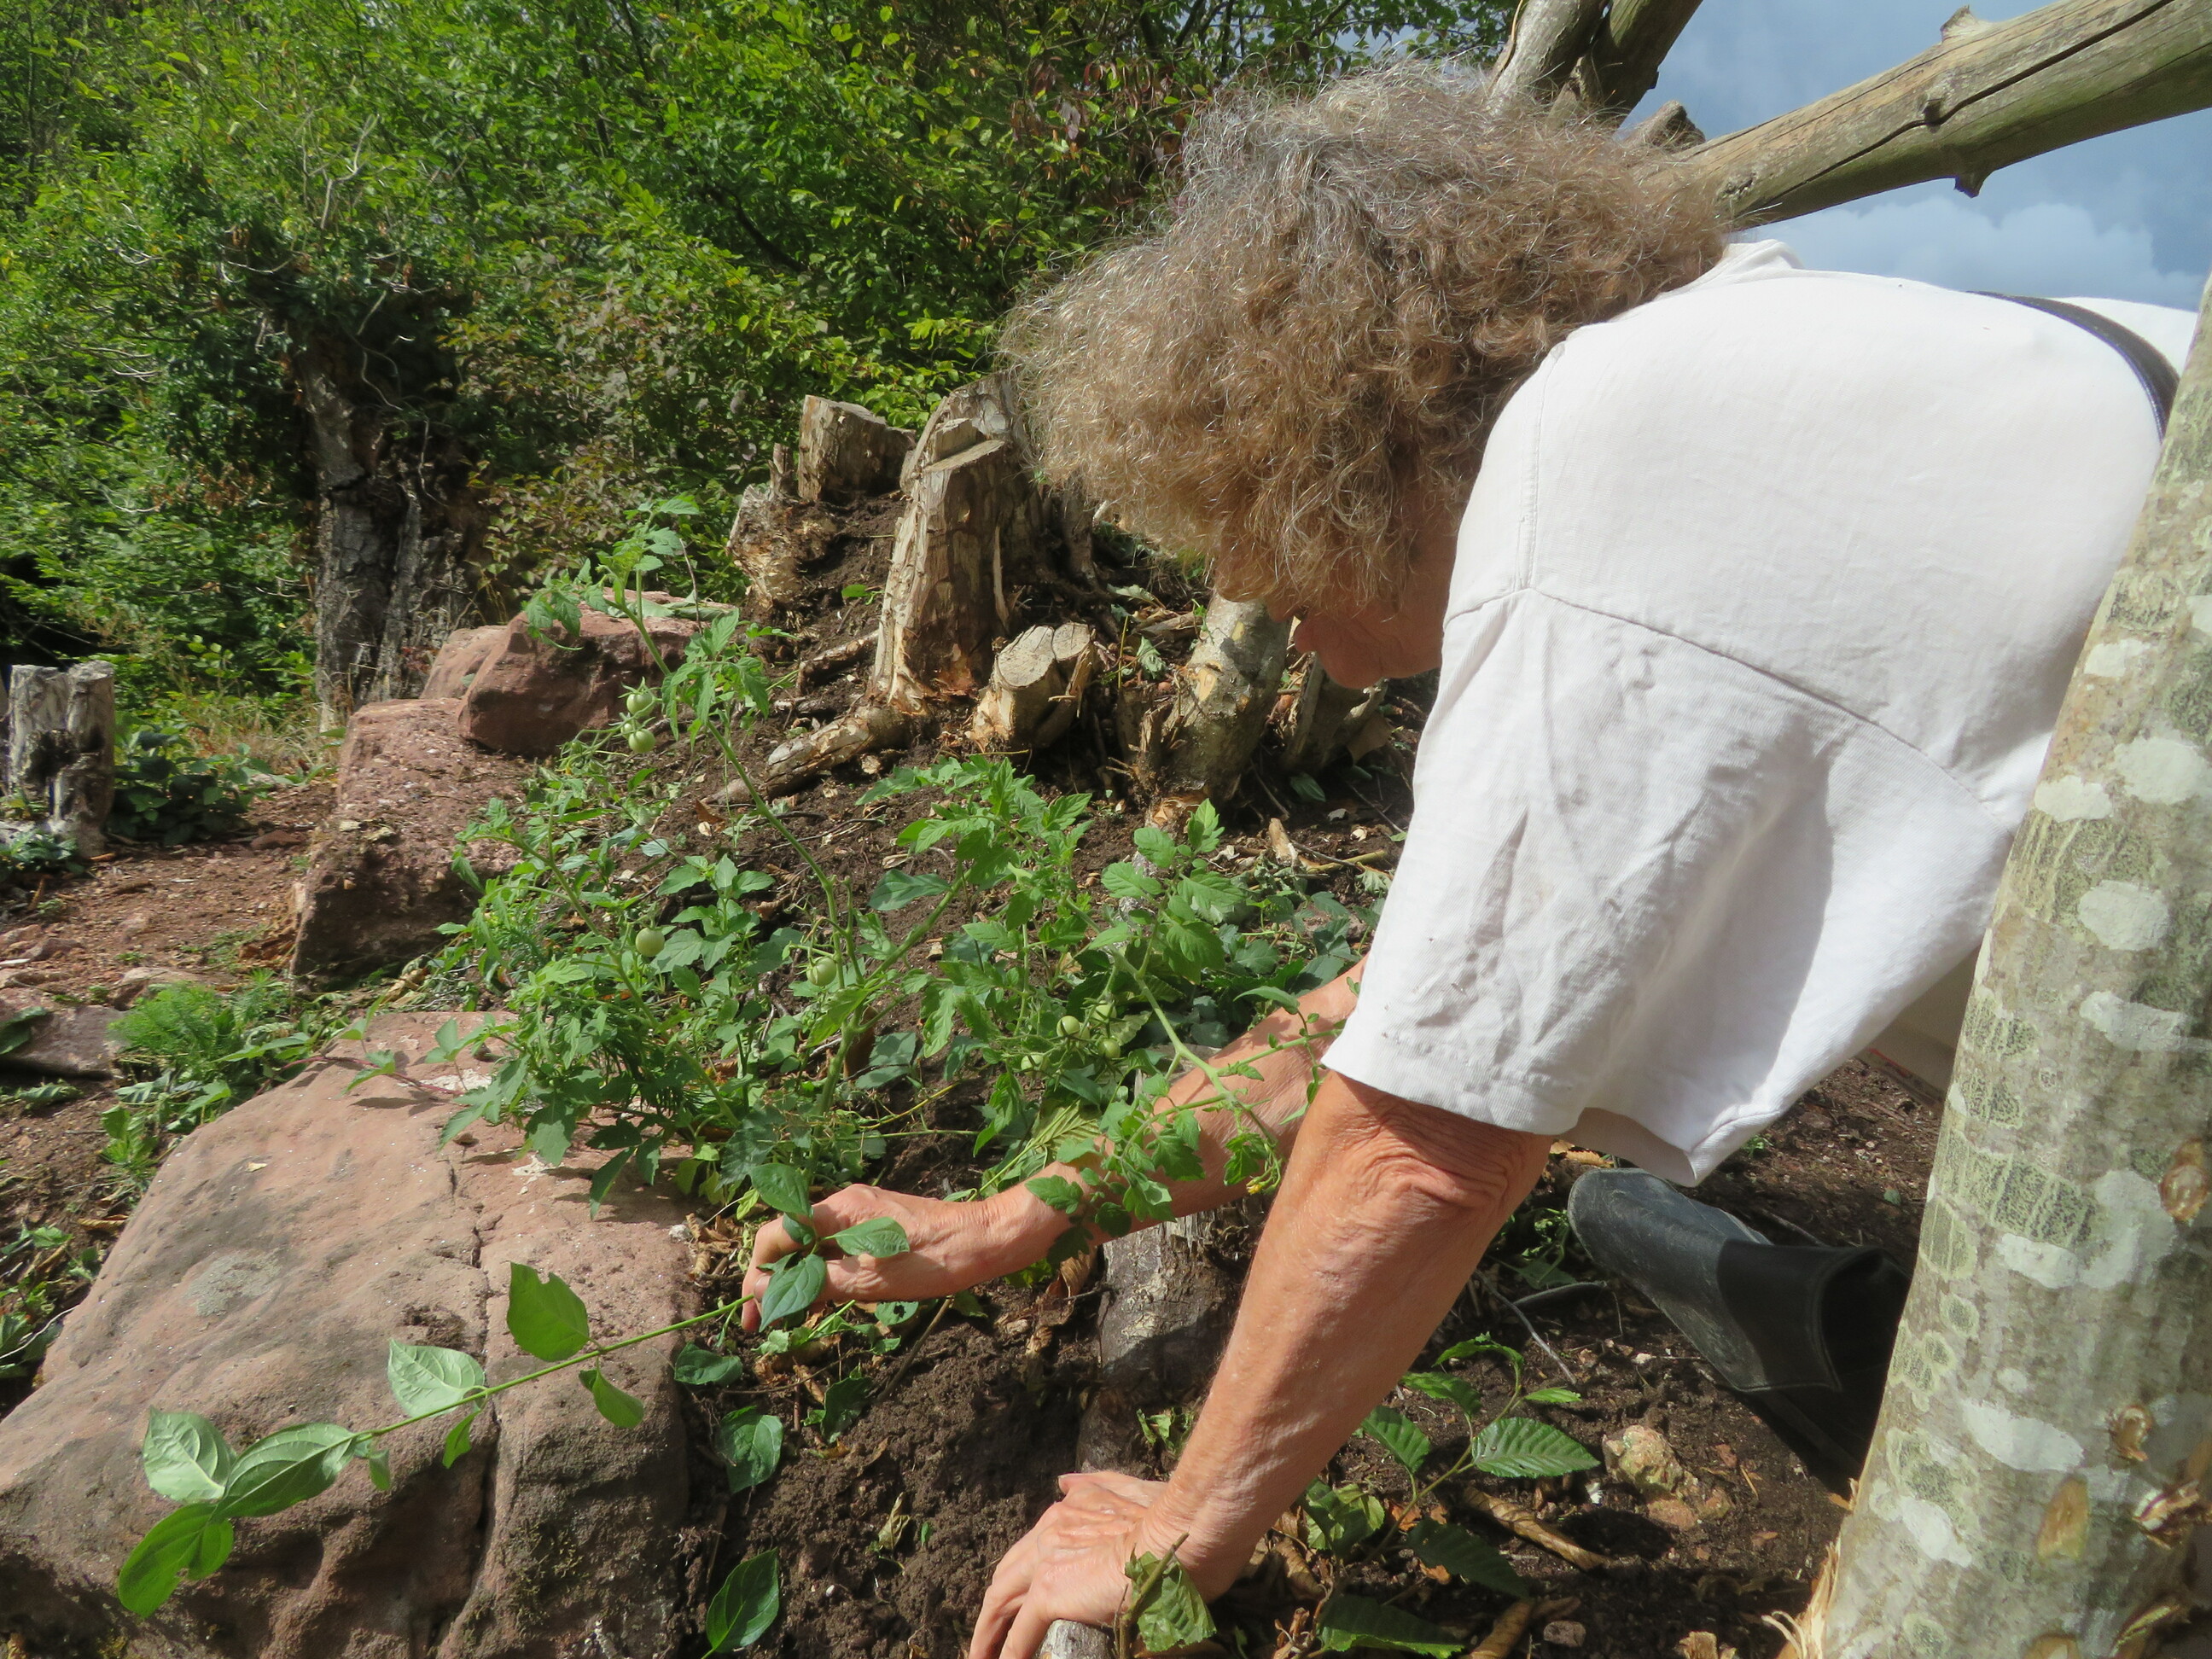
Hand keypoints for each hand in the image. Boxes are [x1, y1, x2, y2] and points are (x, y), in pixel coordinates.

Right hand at [740, 1182, 1061, 1332]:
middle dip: (771, 1278)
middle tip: (763, 1322)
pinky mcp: (876, 1222)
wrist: (987, 1240)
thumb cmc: (933, 1261)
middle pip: (788, 1236)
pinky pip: (834, 1243)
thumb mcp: (870, 1282)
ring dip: (795, 1276)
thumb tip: (765, 1295)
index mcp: (839, 1210)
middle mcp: (844, 1202)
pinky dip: (821, 1269)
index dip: (756, 1273)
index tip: (750, 1313)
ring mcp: (861, 1210)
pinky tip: (821, 1294)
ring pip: (811, 1242)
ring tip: (787, 1314)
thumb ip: (815, 1285)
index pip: (776, 1234)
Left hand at [968, 1472, 1172, 1658]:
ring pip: (1002, 1602)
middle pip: (1007, 1577)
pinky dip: (1009, 1652)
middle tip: (987, 1638)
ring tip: (982, 1657)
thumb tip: (1065, 1483)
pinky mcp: (1050, 1591)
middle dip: (995, 1610)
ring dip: (990, 1634)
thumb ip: (1099, 1484)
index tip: (1014, 1604)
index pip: (1028, 1552)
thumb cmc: (1169, 1516)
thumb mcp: (1132, 1489)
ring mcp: (1047, 1561)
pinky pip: (1021, 1633)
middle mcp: (1049, 1531)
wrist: (1180, 1532)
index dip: (1017, 1580)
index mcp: (1066, 1510)